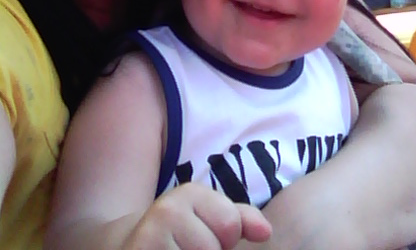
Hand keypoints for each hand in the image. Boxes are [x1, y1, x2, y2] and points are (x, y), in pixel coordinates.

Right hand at [121, 183, 271, 249]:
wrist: (126, 245)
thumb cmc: (180, 236)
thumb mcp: (209, 217)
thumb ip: (241, 219)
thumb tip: (266, 232)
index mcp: (188, 193)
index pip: (230, 224)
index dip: (225, 239)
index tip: (205, 237)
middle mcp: (165, 210)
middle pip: (212, 247)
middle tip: (186, 248)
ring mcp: (148, 237)